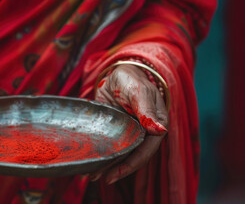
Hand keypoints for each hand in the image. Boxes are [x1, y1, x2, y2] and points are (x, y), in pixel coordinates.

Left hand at [89, 64, 168, 183]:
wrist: (117, 73)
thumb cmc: (131, 79)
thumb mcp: (138, 91)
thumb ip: (146, 110)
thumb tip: (160, 130)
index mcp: (155, 124)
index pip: (146, 149)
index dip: (131, 164)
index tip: (114, 174)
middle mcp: (143, 132)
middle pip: (131, 155)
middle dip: (116, 169)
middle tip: (97, 177)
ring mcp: (128, 132)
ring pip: (120, 153)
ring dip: (106, 165)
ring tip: (90, 175)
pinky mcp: (115, 131)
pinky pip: (109, 145)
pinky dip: (101, 154)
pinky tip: (90, 162)